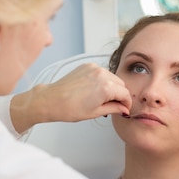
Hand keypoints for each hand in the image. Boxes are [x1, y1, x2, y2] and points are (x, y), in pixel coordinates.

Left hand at [10, 63, 131, 132]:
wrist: (52, 100)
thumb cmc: (69, 108)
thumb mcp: (96, 112)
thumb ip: (114, 108)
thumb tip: (123, 109)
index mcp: (106, 87)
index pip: (125, 93)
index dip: (126, 103)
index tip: (124, 108)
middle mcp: (102, 74)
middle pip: (121, 84)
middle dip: (120, 94)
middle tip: (114, 105)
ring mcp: (94, 68)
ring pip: (112, 77)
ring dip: (112, 86)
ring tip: (102, 98)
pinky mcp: (87, 66)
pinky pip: (101, 72)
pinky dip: (102, 80)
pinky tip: (94, 89)